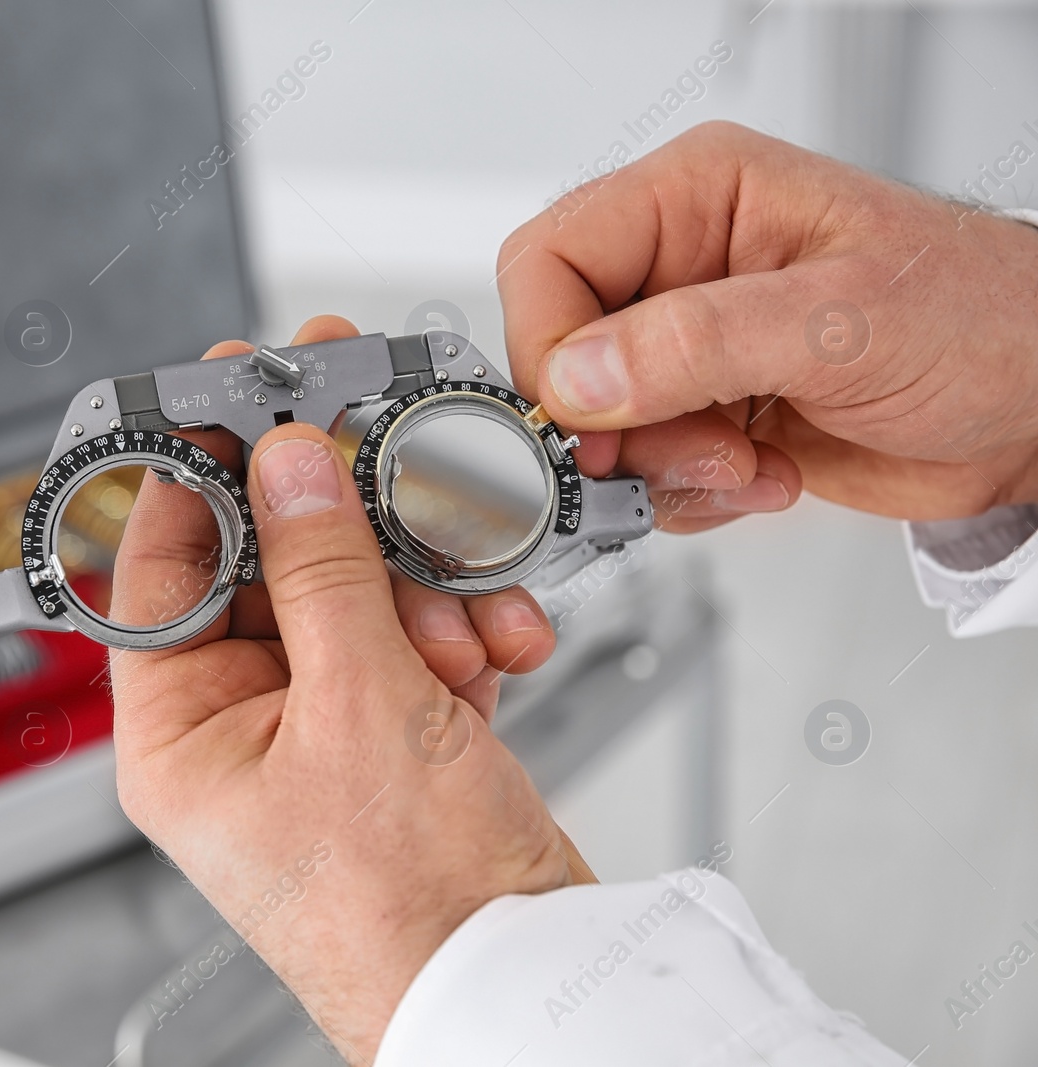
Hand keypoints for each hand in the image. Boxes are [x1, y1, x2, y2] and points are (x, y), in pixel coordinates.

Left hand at [108, 316, 589, 1060]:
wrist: (524, 986)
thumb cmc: (409, 913)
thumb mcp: (361, 707)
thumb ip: (325, 569)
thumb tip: (290, 465)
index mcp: (178, 732)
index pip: (165, 565)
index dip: (202, 471)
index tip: (242, 396)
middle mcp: (236, 727)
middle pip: (270, 568)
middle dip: (346, 527)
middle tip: (383, 444)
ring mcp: (317, 730)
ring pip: (353, 596)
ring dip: (423, 587)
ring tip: (467, 617)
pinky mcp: (389, 736)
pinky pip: (409, 642)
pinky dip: (459, 632)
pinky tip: (498, 649)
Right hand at [500, 120, 1037, 530]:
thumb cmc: (987, 320)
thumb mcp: (842, 321)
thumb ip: (700, 342)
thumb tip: (579, 375)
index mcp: (699, 198)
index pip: (551, 258)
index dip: (550, 343)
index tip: (587, 413)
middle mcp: (682, 268)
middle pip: (560, 350)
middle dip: (613, 424)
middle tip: (681, 451)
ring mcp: (691, 348)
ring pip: (596, 426)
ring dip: (664, 469)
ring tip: (745, 463)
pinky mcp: (706, 416)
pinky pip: (642, 470)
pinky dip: (691, 495)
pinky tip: (764, 475)